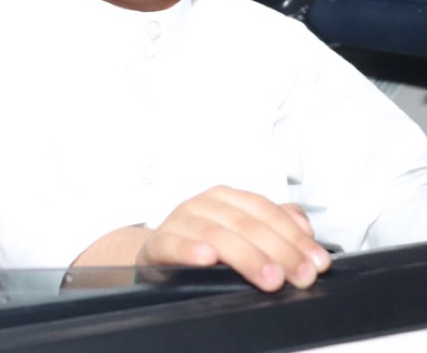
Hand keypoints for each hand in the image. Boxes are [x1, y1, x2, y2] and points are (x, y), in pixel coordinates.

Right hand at [138, 186, 330, 290]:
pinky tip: (207, 258)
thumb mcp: (241, 228)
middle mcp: (203, 205)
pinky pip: (172, 244)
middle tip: (300, 275)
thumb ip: (275, 223)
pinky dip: (190, 250)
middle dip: (279, 252)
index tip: (316, 262)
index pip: (266, 212)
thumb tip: (303, 225)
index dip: (294, 237)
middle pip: (246, 224)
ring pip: (215, 234)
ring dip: (246, 256)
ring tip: (269, 276)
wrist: (159, 251)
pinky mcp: (158, 243)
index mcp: (226, 198)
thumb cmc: (205, 241)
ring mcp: (179, 222)